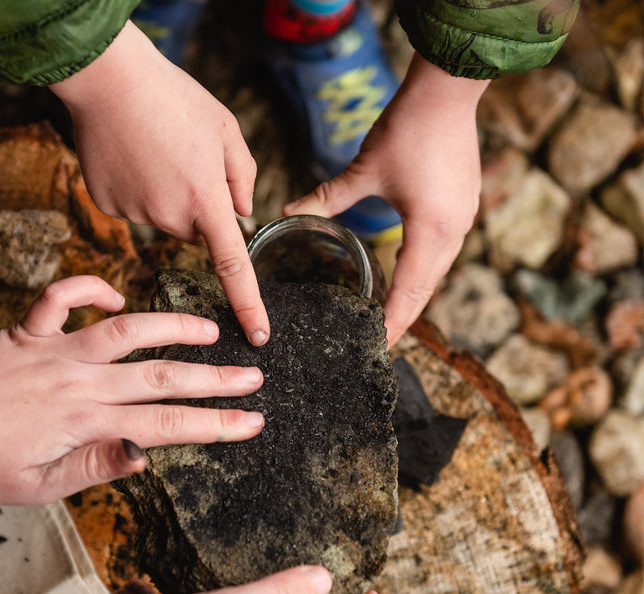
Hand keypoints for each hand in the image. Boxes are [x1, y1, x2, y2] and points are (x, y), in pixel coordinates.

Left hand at [0, 276, 263, 506]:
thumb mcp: (41, 487)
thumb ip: (97, 467)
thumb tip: (145, 454)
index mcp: (85, 423)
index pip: (166, 426)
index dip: (215, 424)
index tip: (252, 421)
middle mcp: (78, 381)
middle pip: (160, 376)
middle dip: (214, 378)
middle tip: (253, 375)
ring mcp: (55, 350)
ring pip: (126, 329)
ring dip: (172, 326)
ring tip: (209, 329)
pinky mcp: (29, 331)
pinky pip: (59, 296)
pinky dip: (87, 287)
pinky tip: (114, 294)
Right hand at [50, 22, 269, 346]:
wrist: (108, 77)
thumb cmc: (174, 97)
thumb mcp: (226, 129)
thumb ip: (243, 177)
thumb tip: (242, 213)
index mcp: (207, 201)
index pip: (233, 268)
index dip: (249, 305)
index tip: (258, 336)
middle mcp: (171, 217)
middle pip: (196, 232)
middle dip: (199, 207)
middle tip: (188, 161)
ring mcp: (136, 214)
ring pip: (165, 219)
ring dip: (167, 195)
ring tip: (157, 149)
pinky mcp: (108, 205)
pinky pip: (134, 207)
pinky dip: (136, 188)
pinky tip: (131, 155)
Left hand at [284, 53, 489, 347]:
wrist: (449, 88)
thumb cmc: (408, 128)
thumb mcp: (364, 169)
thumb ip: (327, 198)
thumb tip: (288, 211)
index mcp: (430, 231)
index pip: (409, 292)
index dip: (394, 321)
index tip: (379, 345)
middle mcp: (453, 232)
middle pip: (426, 288)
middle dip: (404, 316)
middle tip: (383, 341)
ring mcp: (464, 218)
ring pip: (437, 271)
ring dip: (416, 294)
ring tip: (394, 316)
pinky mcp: (465, 205)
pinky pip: (444, 251)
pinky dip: (425, 270)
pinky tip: (410, 274)